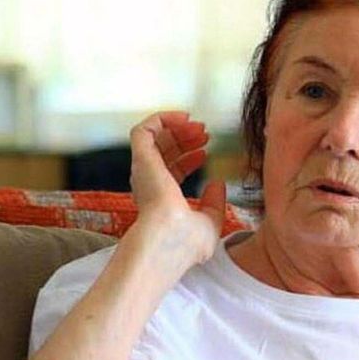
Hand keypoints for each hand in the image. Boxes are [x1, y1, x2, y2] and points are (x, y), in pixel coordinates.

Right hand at [124, 111, 229, 275]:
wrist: (169, 237)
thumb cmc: (185, 241)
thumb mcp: (210, 222)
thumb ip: (214, 203)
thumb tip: (217, 183)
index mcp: (161, 200)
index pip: (171, 171)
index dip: (189, 158)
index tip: (206, 152)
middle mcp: (149, 183)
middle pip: (164, 152)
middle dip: (185, 139)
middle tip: (205, 133)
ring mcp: (144, 169)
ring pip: (154, 138)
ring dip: (177, 127)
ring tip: (199, 126)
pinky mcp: (141, 157)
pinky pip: (144, 129)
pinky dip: (162, 118)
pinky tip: (182, 117)